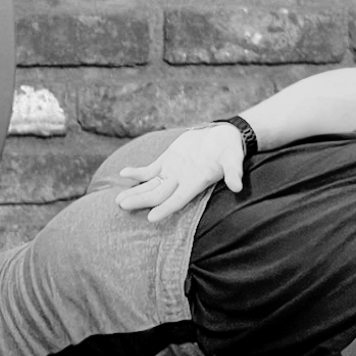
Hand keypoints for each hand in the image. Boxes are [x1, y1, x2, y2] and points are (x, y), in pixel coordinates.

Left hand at [111, 121, 246, 221]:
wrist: (223, 136)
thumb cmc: (230, 148)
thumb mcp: (233, 158)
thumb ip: (233, 172)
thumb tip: (238, 186)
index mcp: (196, 182)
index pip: (178, 200)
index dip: (165, 209)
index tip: (150, 218)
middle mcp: (182, 180)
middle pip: (158, 195)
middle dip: (140, 200)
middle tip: (121, 206)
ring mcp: (173, 171)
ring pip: (150, 185)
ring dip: (135, 192)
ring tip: (118, 201)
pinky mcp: (167, 160)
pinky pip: (149, 170)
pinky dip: (137, 173)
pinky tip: (123, 174)